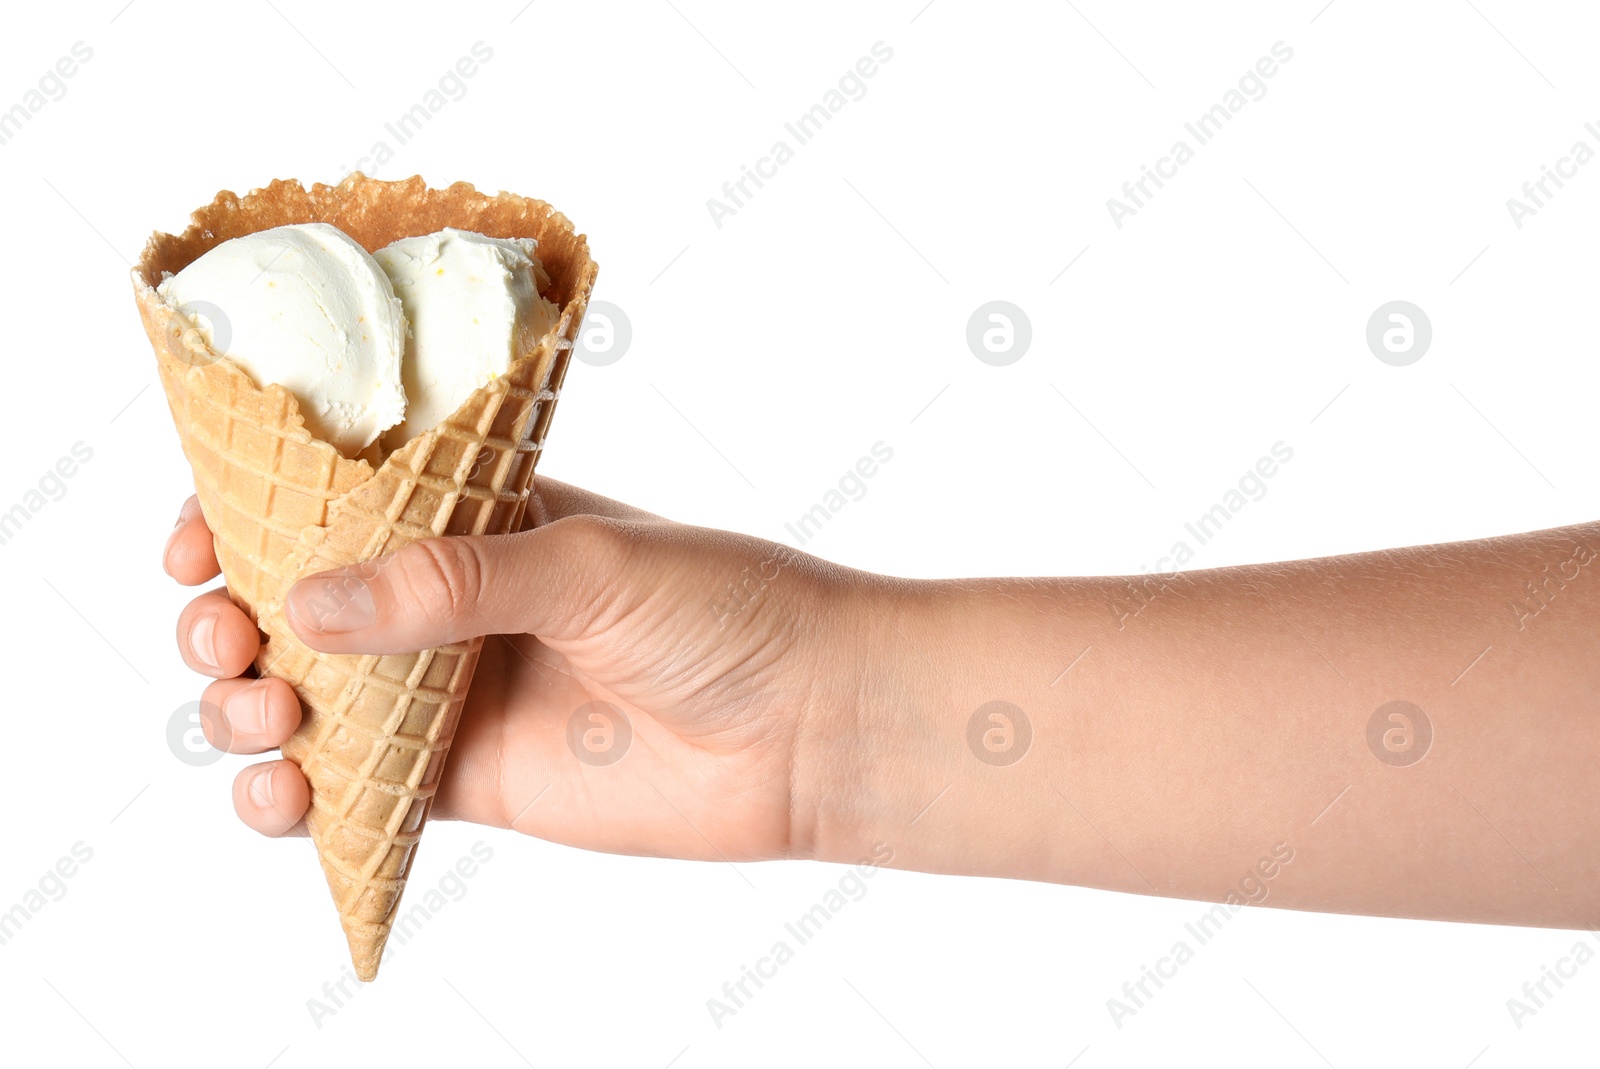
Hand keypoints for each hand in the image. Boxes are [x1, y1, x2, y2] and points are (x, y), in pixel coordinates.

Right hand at [163, 478, 872, 862]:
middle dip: (228, 621)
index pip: (333, 506)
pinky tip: (282, 797)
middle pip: (295, 608)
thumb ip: (454, 578)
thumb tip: (306, 599)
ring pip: (306, 703)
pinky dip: (294, 803)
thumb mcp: (590, 563)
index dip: (246, 522)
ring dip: (245, 710)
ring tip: (261, 715)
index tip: (197, 543)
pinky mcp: (467, 784)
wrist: (808, 725)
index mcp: (477, 519)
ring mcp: (454, 695)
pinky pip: (354, 797)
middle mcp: (452, 603)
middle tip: (222, 634)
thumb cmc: (728, 611)